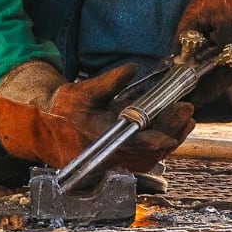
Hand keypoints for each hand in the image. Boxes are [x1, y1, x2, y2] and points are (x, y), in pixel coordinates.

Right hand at [0, 60, 194, 169]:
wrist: (45, 130)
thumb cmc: (63, 110)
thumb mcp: (82, 91)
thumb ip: (108, 82)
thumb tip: (131, 69)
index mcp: (100, 141)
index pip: (135, 142)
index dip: (158, 134)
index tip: (175, 122)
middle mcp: (109, 157)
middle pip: (149, 150)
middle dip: (171, 130)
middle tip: (187, 111)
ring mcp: (114, 162)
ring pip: (150, 156)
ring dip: (170, 138)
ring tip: (186, 120)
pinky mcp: (117, 162)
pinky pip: (145, 158)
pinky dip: (160, 145)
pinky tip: (173, 132)